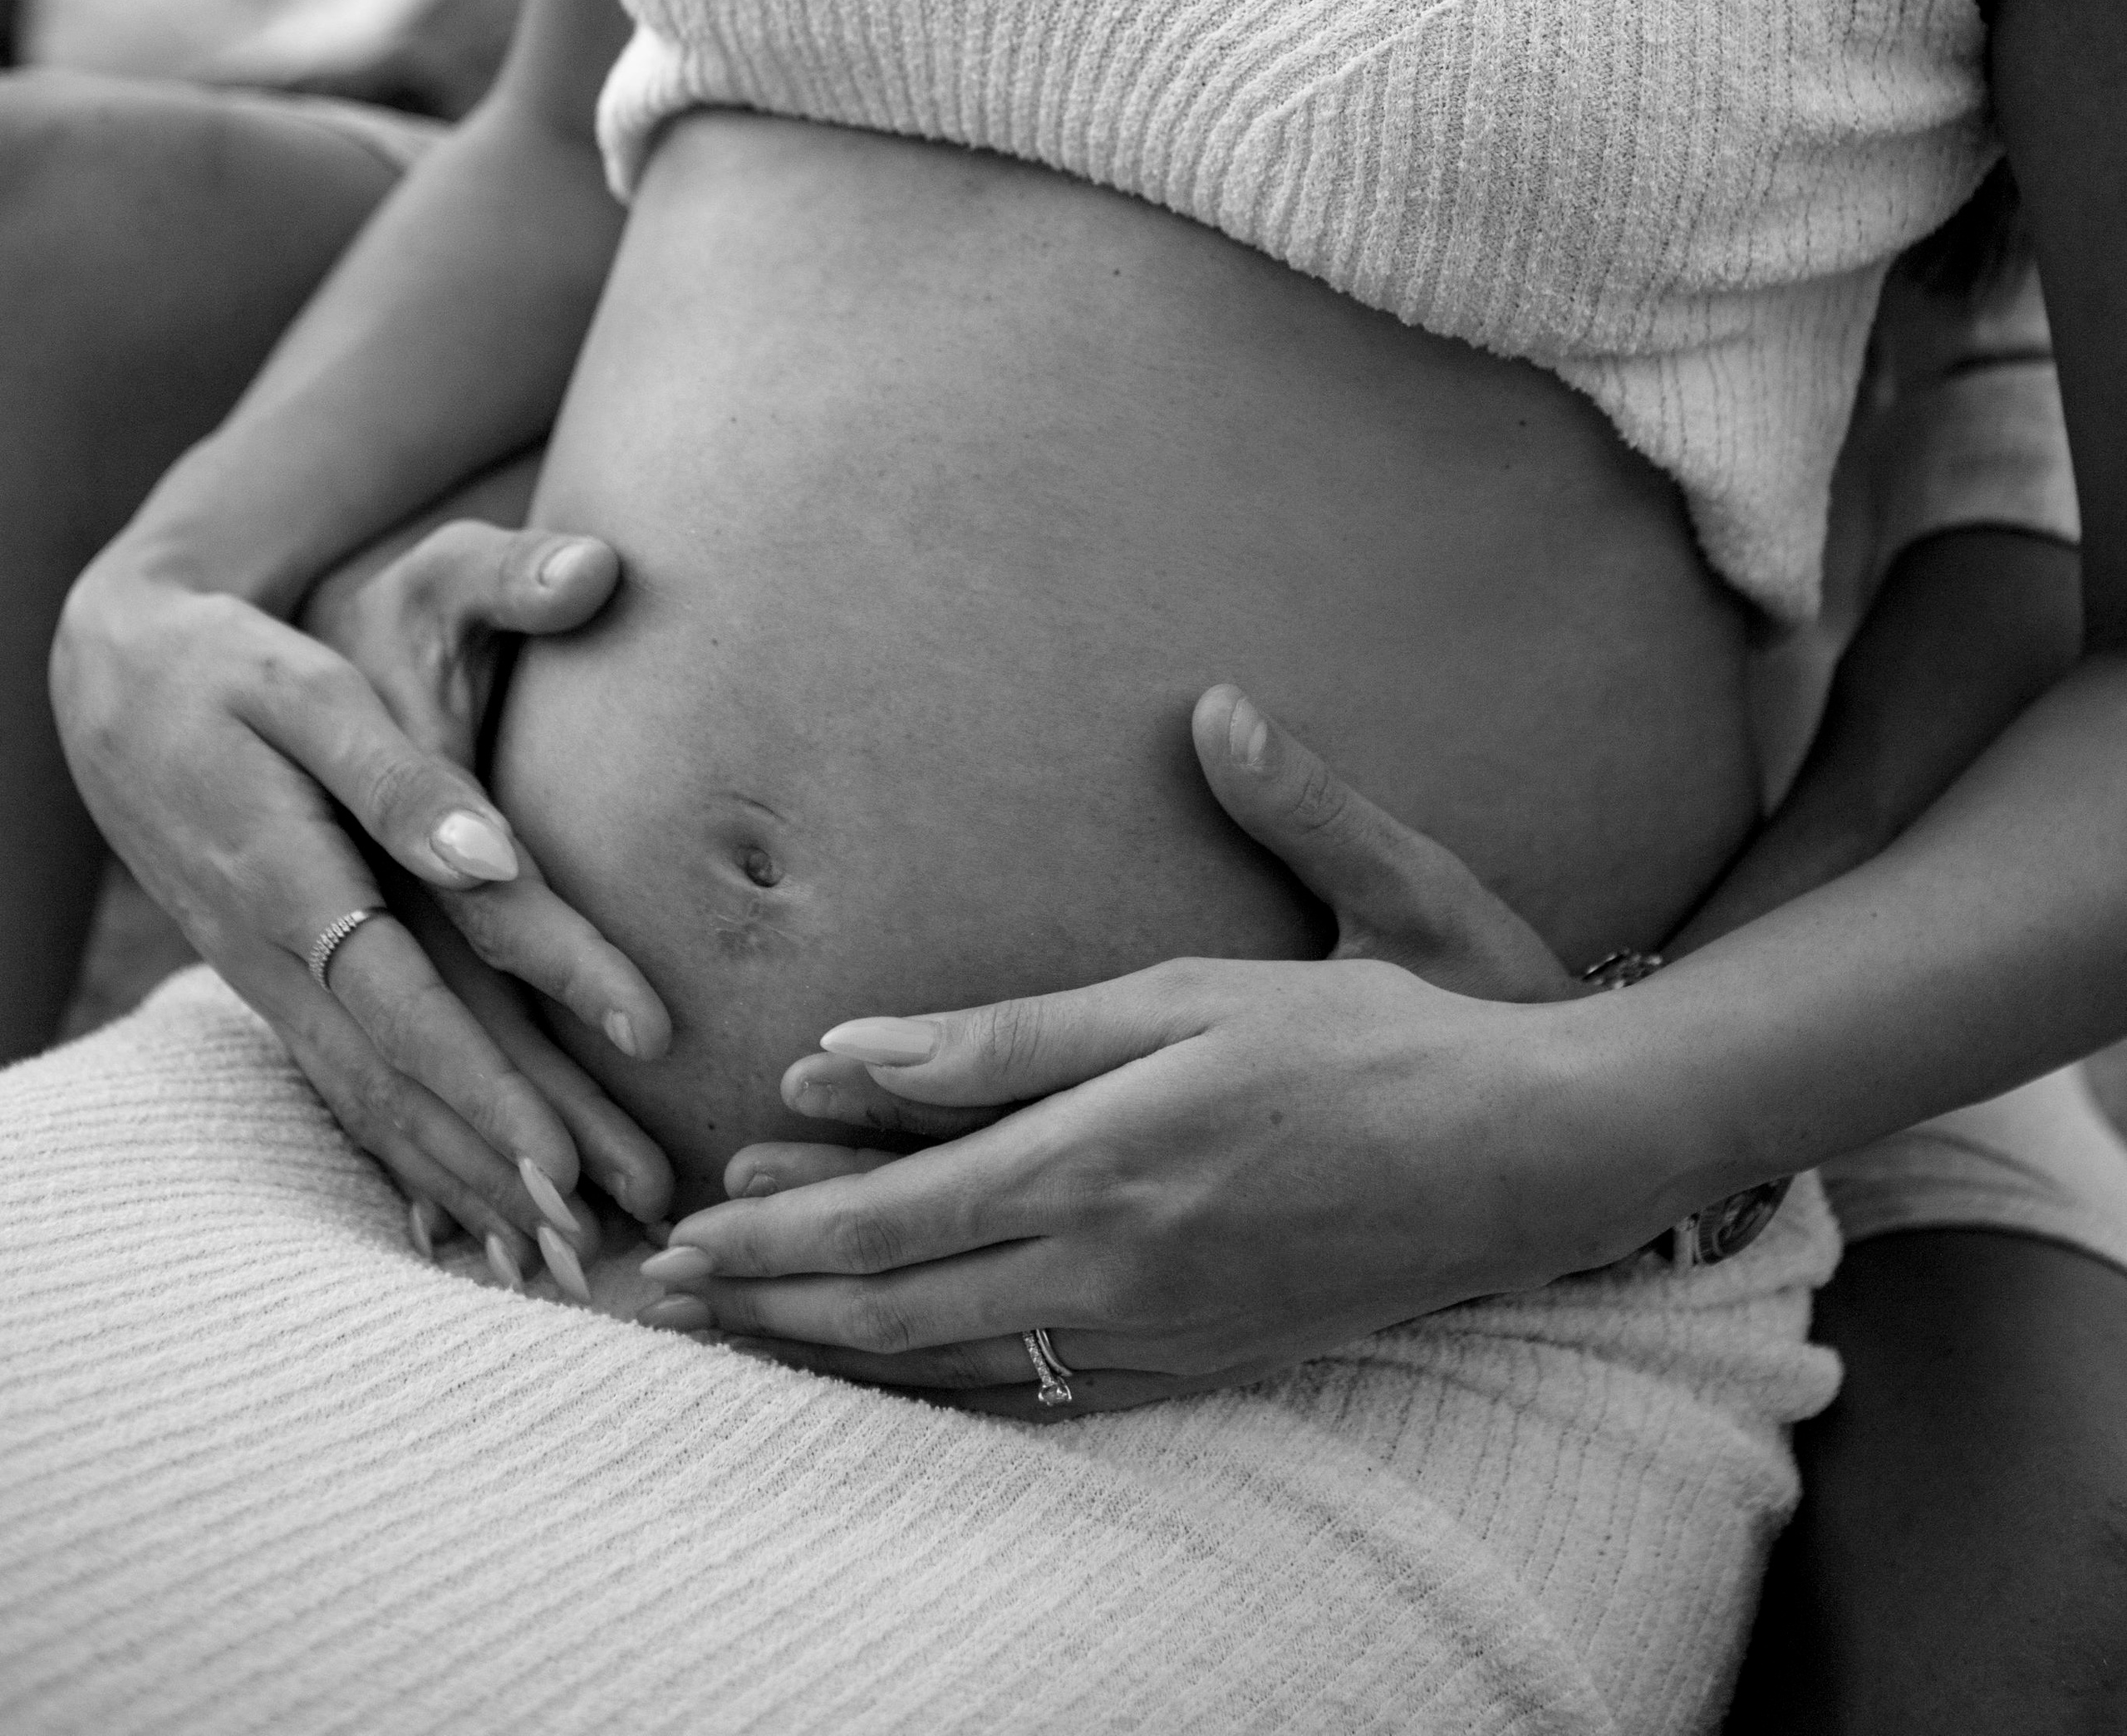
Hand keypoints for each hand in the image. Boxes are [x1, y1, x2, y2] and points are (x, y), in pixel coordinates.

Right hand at [53, 521, 675, 1269]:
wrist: (115, 683)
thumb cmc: (231, 672)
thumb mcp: (310, 693)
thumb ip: (404, 778)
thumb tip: (497, 859)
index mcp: (289, 882)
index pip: (400, 1011)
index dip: (480, 1091)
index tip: (557, 1165)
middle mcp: (273, 957)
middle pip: (393, 1087)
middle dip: (494, 1173)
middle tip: (592, 1247)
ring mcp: (265, 982)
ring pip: (369, 1105)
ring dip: (459, 1185)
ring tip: (554, 1257)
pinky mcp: (274, 983)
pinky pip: (347, 1088)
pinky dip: (408, 1156)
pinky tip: (461, 1215)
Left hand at [637, 687, 1630, 1412]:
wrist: (1526, 1150)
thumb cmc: (1368, 1033)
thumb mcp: (1186, 992)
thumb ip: (1014, 1031)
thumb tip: (856, 1045)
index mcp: (1103, 1157)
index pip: (892, 1217)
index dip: (773, 1230)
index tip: (682, 1230)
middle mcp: (1116, 1266)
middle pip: (898, 1308)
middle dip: (770, 1303)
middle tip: (667, 1295)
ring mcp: (1162, 1329)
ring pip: (955, 1363)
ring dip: (836, 1349)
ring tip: (745, 1329)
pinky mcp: (1203, 1356)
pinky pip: (1039, 1390)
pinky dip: (940, 1379)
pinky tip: (900, 1364)